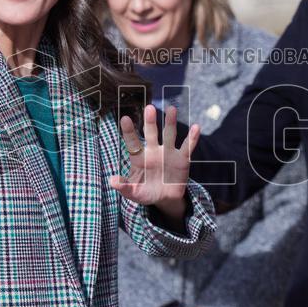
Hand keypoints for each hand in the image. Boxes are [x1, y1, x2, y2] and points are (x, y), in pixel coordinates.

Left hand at [111, 105, 200, 220]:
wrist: (165, 199)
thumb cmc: (146, 193)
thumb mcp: (134, 193)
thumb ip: (124, 187)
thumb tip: (111, 181)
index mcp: (140, 158)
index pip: (132, 142)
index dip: (128, 131)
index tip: (124, 118)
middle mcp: (154, 151)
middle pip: (151, 134)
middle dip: (150, 121)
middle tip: (149, 108)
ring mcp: (168, 153)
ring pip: (169, 134)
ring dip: (170, 122)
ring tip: (171, 109)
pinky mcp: (182, 159)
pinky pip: (187, 147)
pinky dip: (192, 138)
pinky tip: (196, 127)